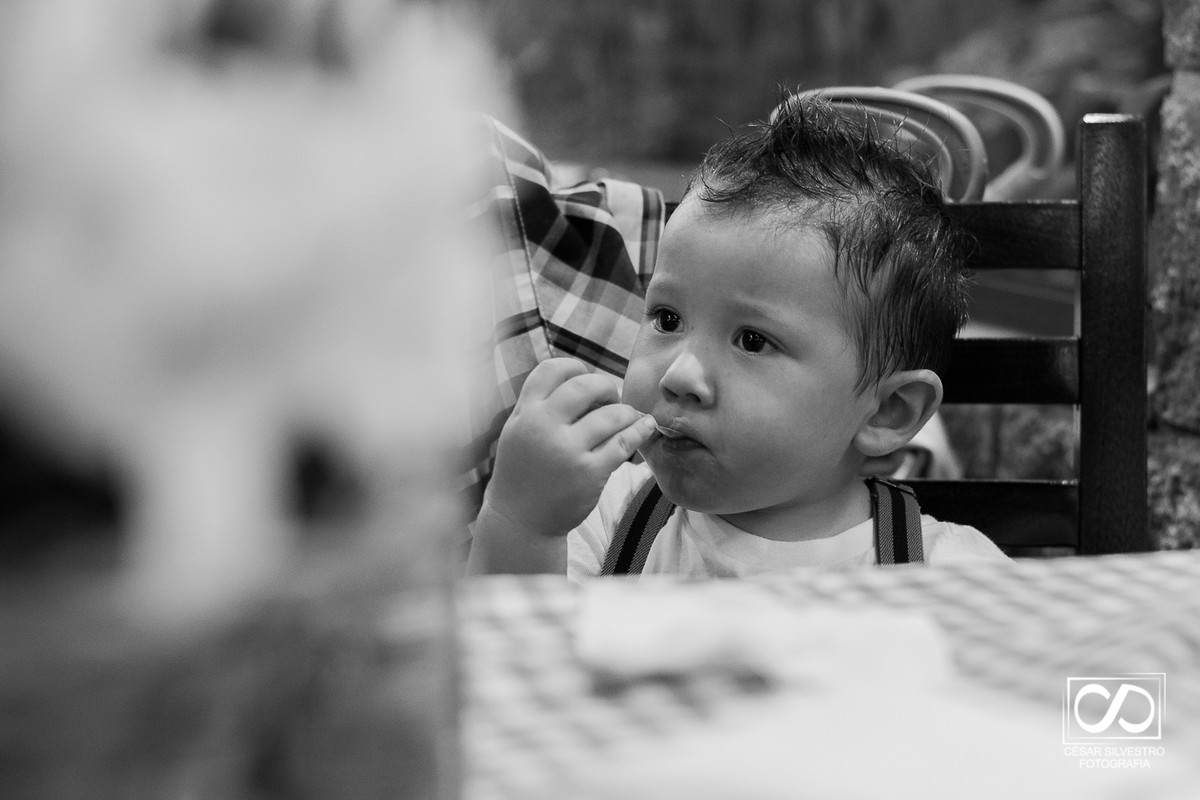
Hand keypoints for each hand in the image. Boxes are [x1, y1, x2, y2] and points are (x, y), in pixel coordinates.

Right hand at [481, 358, 658, 538]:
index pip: (552, 370)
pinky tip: (645, 427)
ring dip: (626, 412)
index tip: (585, 378)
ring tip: (629, 417)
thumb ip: (541, 405)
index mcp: (525, 413)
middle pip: (586, 385)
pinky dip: (639, 431)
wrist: (519, 521)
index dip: (574, 367)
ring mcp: (567, 450)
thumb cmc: (523, 473)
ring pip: (611, 414)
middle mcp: (543, 427)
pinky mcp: (588, 473)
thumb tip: (586, 380)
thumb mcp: (518, 431)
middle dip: (606, 387)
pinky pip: (623, 442)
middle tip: (611, 399)